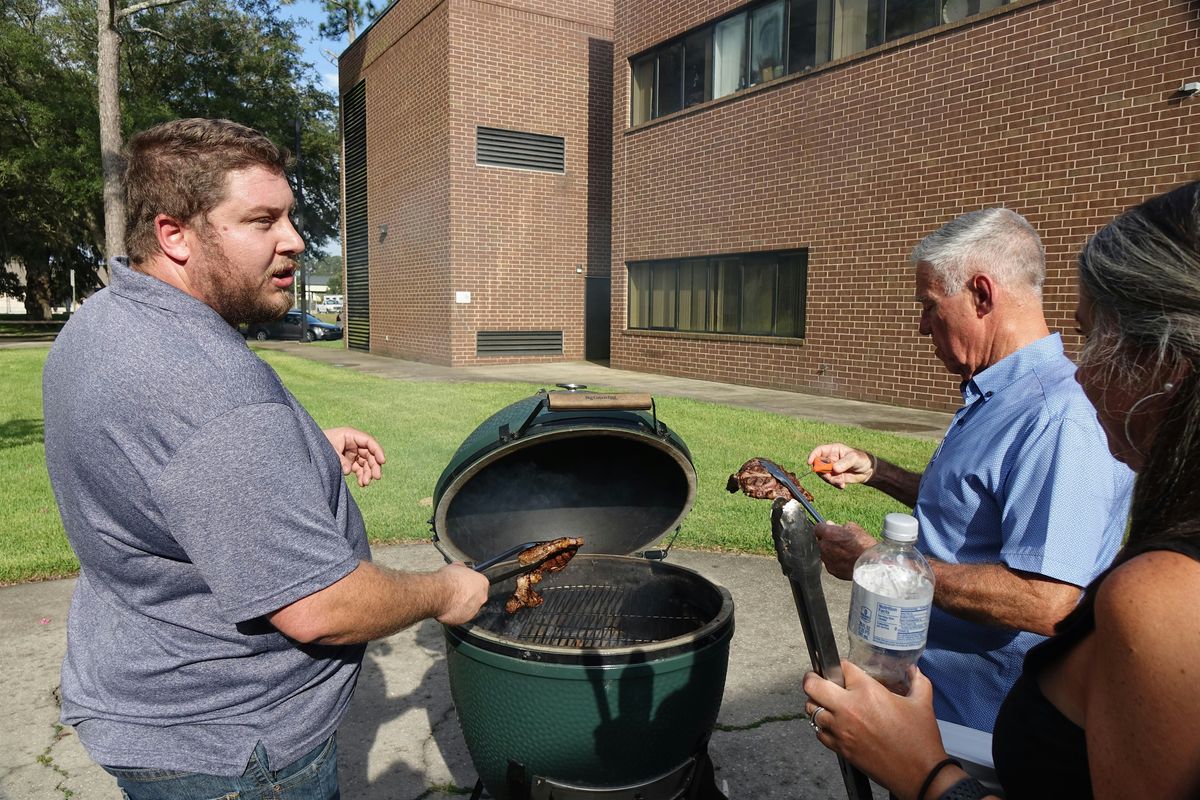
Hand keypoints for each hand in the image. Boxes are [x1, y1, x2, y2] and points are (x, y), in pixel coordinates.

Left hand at [324, 427, 385, 486]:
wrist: (307, 448)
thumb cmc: (318, 444)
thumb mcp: (328, 450)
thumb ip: (339, 460)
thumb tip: (349, 471)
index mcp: (350, 435)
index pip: (369, 441)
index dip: (377, 451)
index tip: (382, 461)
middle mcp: (354, 443)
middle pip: (370, 454)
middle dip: (374, 466)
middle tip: (375, 478)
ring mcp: (352, 452)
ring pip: (366, 462)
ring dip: (368, 473)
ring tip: (365, 483)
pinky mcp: (349, 461)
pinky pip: (359, 468)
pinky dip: (361, 476)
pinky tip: (361, 483)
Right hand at [435, 562, 489, 624]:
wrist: (440, 593)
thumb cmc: (448, 580)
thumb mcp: (456, 566)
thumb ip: (463, 568)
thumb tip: (461, 567)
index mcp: (482, 584)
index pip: (480, 584)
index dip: (471, 584)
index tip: (464, 584)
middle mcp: (481, 598)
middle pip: (476, 597)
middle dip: (468, 595)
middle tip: (457, 592)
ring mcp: (473, 610)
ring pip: (469, 607)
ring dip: (462, 605)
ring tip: (450, 600)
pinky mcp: (464, 619)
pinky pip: (461, 615)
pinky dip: (455, 613)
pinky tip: (448, 607)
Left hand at [803, 661, 949, 798]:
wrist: (919, 774)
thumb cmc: (920, 739)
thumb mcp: (922, 703)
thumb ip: (918, 681)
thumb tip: (914, 671)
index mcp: (868, 692)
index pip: (842, 668)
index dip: (842, 667)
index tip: (845, 670)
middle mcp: (849, 708)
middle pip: (813, 685)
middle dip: (813, 678)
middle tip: (817, 678)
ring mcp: (841, 729)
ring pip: (811, 709)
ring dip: (816, 703)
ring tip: (825, 702)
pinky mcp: (840, 748)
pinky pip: (818, 732)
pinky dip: (822, 726)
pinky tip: (832, 725)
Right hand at [807, 443, 874, 488]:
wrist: (868, 470)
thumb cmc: (862, 459)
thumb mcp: (854, 458)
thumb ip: (844, 462)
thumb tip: (834, 468)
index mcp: (833, 450)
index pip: (819, 451)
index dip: (813, 456)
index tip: (810, 463)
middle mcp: (830, 459)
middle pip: (819, 465)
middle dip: (823, 472)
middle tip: (829, 477)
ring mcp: (832, 468)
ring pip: (824, 475)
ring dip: (830, 480)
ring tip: (840, 482)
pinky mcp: (835, 477)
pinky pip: (830, 482)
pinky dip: (835, 484)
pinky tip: (843, 485)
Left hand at [814, 521, 875, 579]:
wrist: (872, 564)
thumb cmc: (865, 545)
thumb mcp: (854, 528)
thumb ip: (839, 526)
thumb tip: (830, 525)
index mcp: (828, 534)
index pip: (818, 528)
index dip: (823, 528)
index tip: (828, 529)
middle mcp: (824, 547)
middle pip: (820, 542)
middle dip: (826, 541)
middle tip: (838, 542)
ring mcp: (827, 560)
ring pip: (824, 554)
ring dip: (830, 552)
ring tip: (844, 553)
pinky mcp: (831, 570)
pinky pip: (829, 563)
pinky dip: (834, 562)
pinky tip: (845, 561)